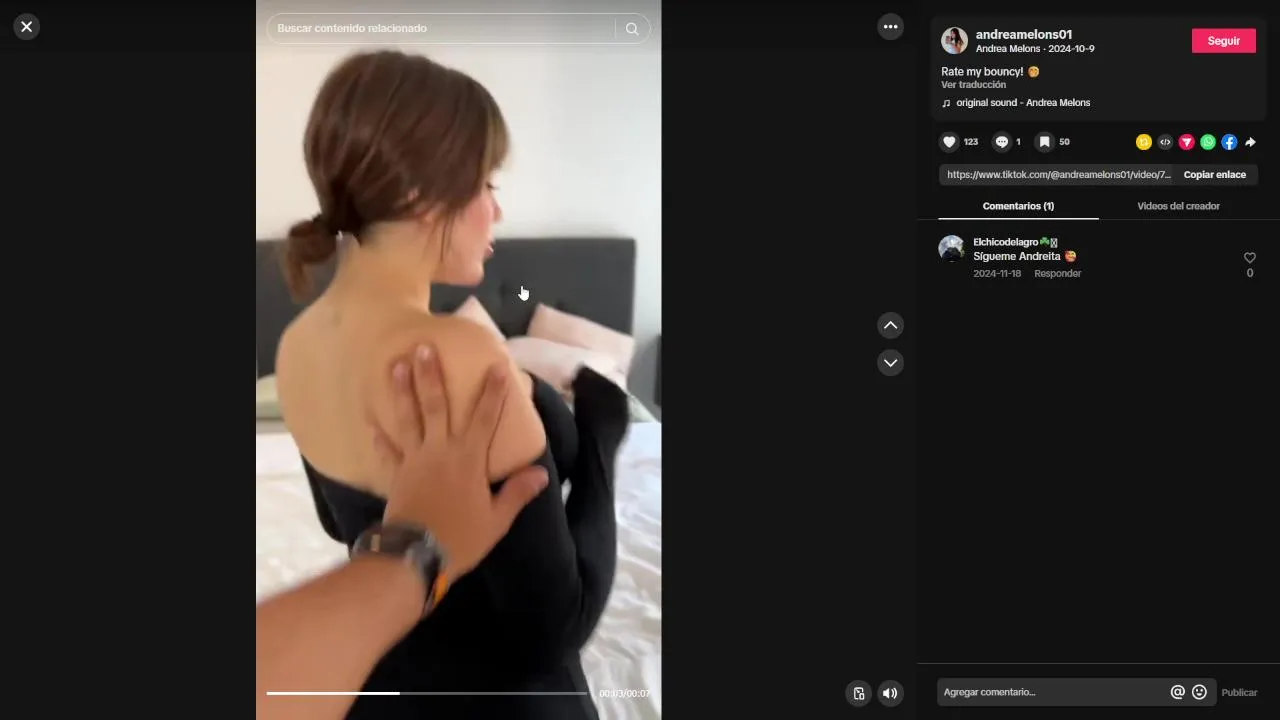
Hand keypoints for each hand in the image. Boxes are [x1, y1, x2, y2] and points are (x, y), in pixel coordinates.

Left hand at [371, 345, 548, 576]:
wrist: (416, 556)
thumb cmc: (461, 538)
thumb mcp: (497, 519)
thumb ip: (517, 492)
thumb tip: (541, 472)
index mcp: (469, 459)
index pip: (486, 418)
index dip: (493, 392)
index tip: (497, 365)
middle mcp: (441, 450)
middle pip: (437, 406)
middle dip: (432, 375)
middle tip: (423, 346)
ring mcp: (415, 460)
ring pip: (409, 419)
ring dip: (402, 391)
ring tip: (395, 365)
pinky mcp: (396, 475)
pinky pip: (387, 451)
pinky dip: (378, 436)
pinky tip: (369, 420)